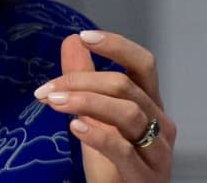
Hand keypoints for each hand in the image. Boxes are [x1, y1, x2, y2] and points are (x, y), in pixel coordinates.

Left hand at [35, 31, 175, 182]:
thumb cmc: (113, 162)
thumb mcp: (94, 115)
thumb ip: (84, 78)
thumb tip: (71, 42)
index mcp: (149, 103)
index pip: (143, 63)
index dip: (116, 45)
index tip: (84, 37)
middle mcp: (160, 123)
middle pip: (125, 86)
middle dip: (81, 80)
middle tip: (46, 89)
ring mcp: (157, 151)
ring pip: (127, 113)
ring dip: (84, 102)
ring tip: (53, 103)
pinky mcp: (146, 176)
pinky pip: (124, 150)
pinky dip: (98, 136)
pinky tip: (75, 127)